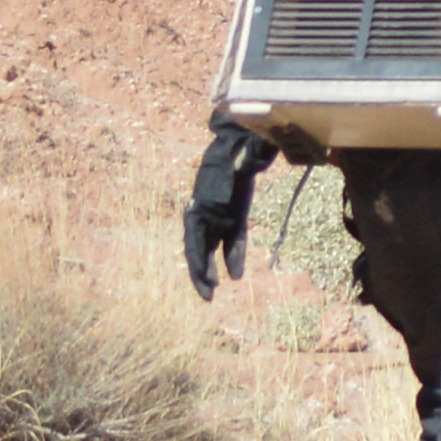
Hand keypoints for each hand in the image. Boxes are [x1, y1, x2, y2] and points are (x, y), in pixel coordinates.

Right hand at [182, 124, 269, 300]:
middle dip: (200, 272)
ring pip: (212, 248)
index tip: (205, 278)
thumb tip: (246, 169)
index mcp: (202, 203)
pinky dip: (232, 256)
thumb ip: (242, 168)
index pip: (194, 238)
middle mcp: (205, 212)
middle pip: (198, 248)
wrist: (242, 144)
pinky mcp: (234, 216)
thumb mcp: (238, 162)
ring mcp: (218, 215)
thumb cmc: (237, 152)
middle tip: (208, 296)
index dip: (198, 259)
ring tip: (215, 290)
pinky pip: (231, 240)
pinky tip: (236, 274)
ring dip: (212, 269)